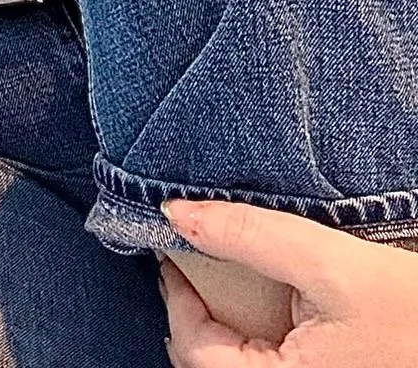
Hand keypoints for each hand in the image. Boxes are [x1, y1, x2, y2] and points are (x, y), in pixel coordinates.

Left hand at [161, 199, 417, 366]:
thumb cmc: (410, 311)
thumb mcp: (328, 262)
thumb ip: (249, 236)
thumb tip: (177, 213)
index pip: (193, 351)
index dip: (177, 295)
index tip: (171, 248)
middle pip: (206, 363)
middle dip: (193, 312)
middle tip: (192, 258)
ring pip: (231, 366)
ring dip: (218, 326)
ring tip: (220, 277)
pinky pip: (261, 365)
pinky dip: (246, 338)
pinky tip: (255, 303)